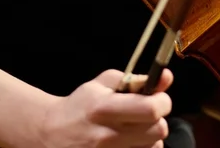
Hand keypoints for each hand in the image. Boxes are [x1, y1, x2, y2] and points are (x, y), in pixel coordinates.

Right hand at [39, 68, 173, 147]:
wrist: (53, 135)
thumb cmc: (80, 106)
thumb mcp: (101, 84)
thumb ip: (135, 79)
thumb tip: (166, 77)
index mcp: (104, 108)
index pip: (150, 109)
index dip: (162, 101)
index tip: (159, 97)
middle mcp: (108, 136)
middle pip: (158, 130)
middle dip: (158, 118)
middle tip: (147, 113)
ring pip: (154, 147)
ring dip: (151, 136)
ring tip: (136, 129)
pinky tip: (131, 141)